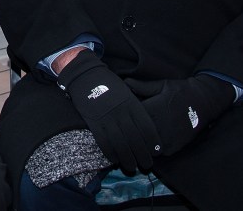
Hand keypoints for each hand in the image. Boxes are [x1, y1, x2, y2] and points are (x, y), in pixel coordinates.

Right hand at [57, 51, 157, 173]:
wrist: (85, 75)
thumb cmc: (108, 83)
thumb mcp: (126, 91)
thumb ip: (135, 106)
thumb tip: (143, 124)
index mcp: (132, 104)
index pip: (147, 127)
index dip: (153, 142)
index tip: (156, 151)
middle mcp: (122, 113)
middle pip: (136, 139)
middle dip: (143, 155)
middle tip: (147, 164)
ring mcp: (107, 119)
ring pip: (121, 145)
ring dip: (128, 159)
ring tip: (132, 167)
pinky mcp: (94, 123)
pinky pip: (104, 143)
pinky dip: (110, 153)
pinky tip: (115, 160)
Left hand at [125, 75, 234, 155]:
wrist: (205, 102)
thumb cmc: (181, 91)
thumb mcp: (161, 85)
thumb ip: (142, 86)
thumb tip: (125, 82)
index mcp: (152, 110)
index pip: (130, 119)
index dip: (123, 118)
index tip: (119, 116)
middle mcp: (158, 126)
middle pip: (135, 135)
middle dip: (129, 132)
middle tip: (124, 129)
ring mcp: (166, 139)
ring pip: (145, 146)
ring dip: (140, 143)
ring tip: (135, 137)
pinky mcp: (174, 147)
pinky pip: (157, 153)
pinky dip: (152, 149)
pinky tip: (149, 143)